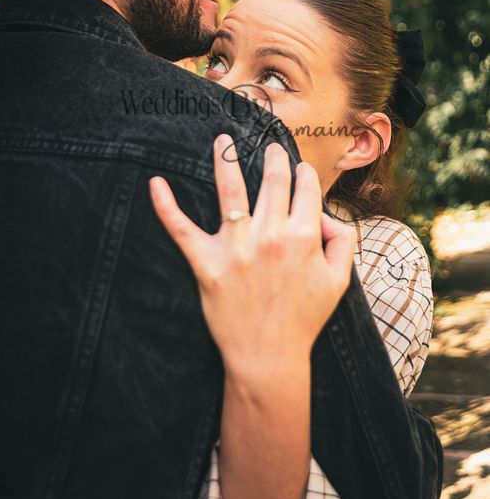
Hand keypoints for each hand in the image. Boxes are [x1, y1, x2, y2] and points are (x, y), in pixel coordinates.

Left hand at [149, 134, 354, 378]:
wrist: (269, 358)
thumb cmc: (304, 319)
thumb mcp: (339, 281)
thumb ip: (343, 240)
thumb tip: (326, 213)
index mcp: (304, 237)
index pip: (306, 187)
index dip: (305, 175)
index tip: (300, 172)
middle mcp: (270, 235)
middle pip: (273, 180)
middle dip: (274, 157)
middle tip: (270, 146)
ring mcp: (237, 248)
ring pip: (230, 191)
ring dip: (226, 159)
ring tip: (223, 140)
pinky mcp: (207, 264)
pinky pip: (182, 230)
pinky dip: (166, 206)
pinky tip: (155, 183)